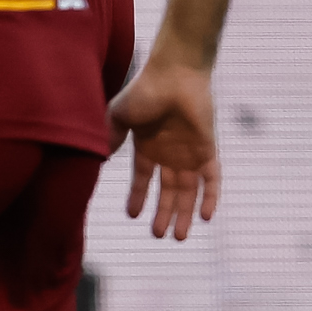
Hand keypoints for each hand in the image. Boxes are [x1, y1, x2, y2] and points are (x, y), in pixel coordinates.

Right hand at [108, 55, 220, 239]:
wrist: (174, 74)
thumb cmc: (144, 90)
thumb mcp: (118, 116)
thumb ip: (110, 137)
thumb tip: (99, 161)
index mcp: (148, 145)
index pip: (143, 178)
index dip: (138, 196)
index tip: (132, 216)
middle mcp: (169, 153)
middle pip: (168, 191)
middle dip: (164, 214)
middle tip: (159, 236)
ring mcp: (189, 152)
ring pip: (189, 191)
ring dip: (184, 213)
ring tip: (179, 237)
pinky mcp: (207, 149)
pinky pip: (212, 178)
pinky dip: (210, 197)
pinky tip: (205, 217)